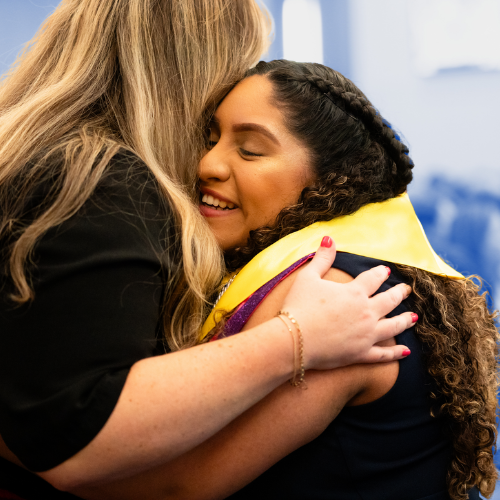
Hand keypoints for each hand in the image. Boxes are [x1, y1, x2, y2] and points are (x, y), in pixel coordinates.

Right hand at [281, 237, 413, 370]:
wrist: (294, 340)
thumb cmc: (298, 306)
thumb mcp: (308, 277)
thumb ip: (322, 258)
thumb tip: (329, 238)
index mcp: (354, 293)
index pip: (373, 279)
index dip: (380, 273)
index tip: (386, 271)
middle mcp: (366, 312)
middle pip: (389, 301)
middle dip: (399, 294)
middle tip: (406, 290)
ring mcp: (366, 335)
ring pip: (393, 326)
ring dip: (405, 321)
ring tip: (414, 318)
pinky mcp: (361, 354)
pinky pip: (383, 354)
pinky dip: (396, 352)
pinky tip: (405, 351)